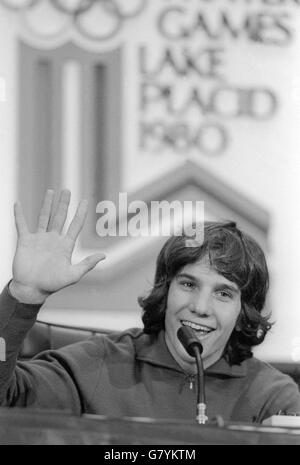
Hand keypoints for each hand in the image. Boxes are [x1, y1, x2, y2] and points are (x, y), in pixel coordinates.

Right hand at [10, 189, 105, 303]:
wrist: (31, 290)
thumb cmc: (52, 285)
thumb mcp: (73, 275)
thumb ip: (87, 264)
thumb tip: (104, 256)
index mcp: (65, 245)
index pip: (75, 225)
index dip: (80, 213)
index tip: (85, 201)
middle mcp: (53, 239)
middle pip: (60, 217)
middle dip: (63, 204)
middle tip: (67, 190)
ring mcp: (39, 239)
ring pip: (44, 217)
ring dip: (47, 204)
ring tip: (51, 191)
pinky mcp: (25, 241)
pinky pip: (21, 225)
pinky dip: (19, 215)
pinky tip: (18, 204)